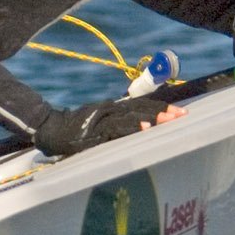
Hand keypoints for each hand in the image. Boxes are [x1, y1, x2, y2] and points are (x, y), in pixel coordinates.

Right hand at [34, 95, 171, 156]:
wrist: (51, 129)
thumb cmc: (77, 129)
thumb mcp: (101, 124)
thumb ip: (120, 124)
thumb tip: (143, 128)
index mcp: (114, 108)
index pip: (142, 104)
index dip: (161, 107)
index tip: (180, 112)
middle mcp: (111, 110)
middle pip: (141, 108)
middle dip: (163, 112)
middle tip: (182, 115)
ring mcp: (103, 119)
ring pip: (132, 116)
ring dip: (152, 118)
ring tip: (168, 120)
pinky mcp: (96, 130)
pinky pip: (118, 128)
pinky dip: (132, 128)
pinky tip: (145, 129)